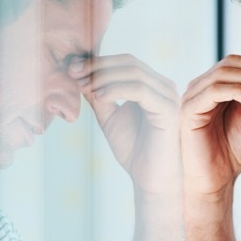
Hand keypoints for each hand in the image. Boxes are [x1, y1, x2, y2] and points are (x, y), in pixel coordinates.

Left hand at [71, 55, 180, 195]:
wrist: (150, 178)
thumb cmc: (134, 150)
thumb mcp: (109, 116)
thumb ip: (98, 96)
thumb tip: (78, 73)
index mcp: (154, 86)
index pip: (125, 62)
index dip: (98, 62)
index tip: (72, 68)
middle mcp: (165, 87)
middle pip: (130, 62)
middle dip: (98, 65)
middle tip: (73, 71)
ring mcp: (169, 97)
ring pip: (134, 73)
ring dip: (103, 76)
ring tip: (82, 85)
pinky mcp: (169, 109)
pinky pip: (140, 90)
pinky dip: (116, 89)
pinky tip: (99, 96)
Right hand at [179, 54, 240, 197]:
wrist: (218, 179)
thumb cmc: (233, 150)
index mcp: (215, 87)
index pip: (237, 63)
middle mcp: (201, 88)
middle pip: (229, 63)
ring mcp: (192, 97)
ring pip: (222, 73)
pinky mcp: (188, 110)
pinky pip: (212, 91)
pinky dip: (236, 90)